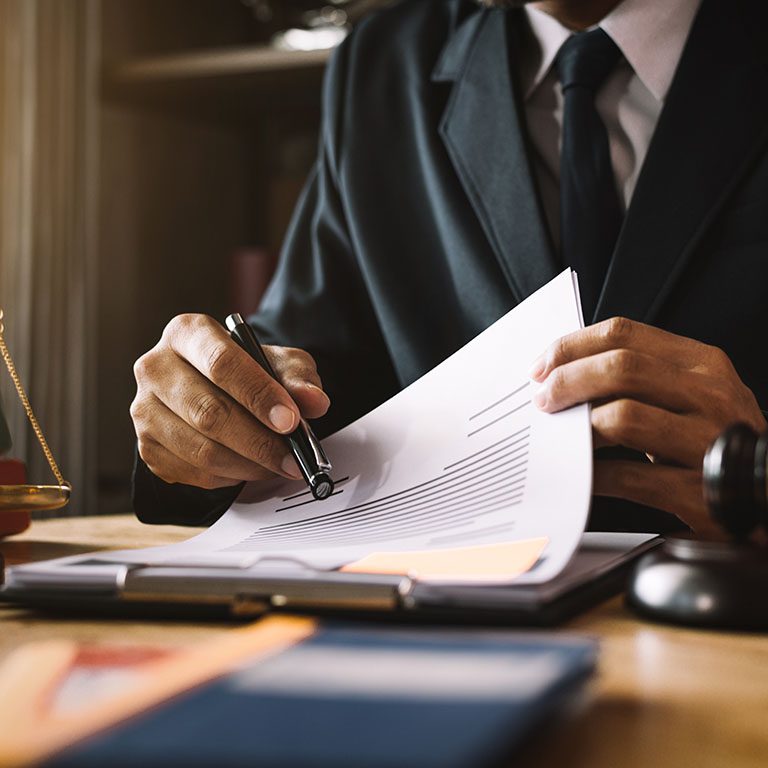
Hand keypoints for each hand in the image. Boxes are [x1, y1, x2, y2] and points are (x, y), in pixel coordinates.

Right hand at [131, 314, 329, 489]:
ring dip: (249, 465)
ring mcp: (144, 409)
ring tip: (280, 465)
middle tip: (293, 457)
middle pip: (209, 412)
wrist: (217, 391)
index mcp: (187, 333)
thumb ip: (299, 378)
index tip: (290, 421)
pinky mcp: (147, 446)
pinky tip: (252, 468)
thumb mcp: (280, 363)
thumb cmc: (247, 371)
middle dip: (259, 441)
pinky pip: (194, 472)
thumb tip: (313, 401)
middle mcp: (155, 367)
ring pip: (201, 450)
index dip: (258, 395)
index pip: (221, 364)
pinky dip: (231, 477)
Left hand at [529, 317, 766, 535]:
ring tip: (560, 437)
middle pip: (620, 369)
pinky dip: (594, 474)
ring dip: (577, 427)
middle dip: (567, 381)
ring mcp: (708, 442)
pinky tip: (582, 474)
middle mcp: (711, 396)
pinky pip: (629, 476)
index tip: (542, 366)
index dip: (572, 347)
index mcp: (703, 364)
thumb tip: (566, 374)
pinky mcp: (700, 491)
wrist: (767, 496)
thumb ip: (642, 378)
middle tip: (542, 399)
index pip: (624, 334)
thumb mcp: (692, 395)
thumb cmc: (716, 440)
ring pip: (622, 417)